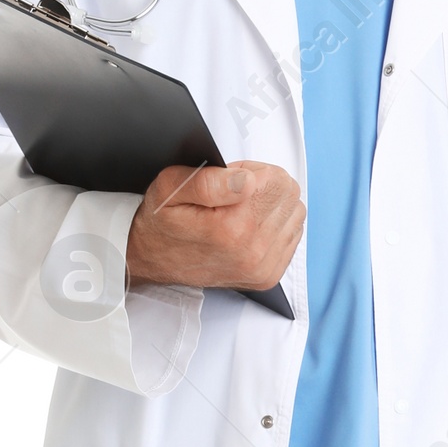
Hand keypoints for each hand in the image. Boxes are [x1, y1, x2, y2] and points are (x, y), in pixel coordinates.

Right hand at [125, 162, 303, 291]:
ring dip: (271, 205)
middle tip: (233, 195)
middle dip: (264, 186)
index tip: (229, 180)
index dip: (252, 170)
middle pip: (289, 194)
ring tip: (239, 210)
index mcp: (233, 229)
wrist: (152, 260)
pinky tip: (249, 226)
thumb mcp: (171, 187)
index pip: (277, 179)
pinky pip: (293, 235)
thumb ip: (209, 180)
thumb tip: (248, 180)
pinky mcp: (268, 275)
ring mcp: (263, 267)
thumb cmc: (162, 221)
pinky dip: (275, 224)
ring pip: (295, 212)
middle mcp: (253, 252)